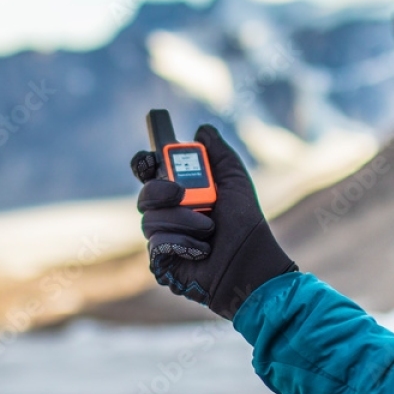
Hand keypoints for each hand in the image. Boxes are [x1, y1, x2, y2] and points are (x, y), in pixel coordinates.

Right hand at [130, 125, 296, 319]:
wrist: (251, 261)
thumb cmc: (246, 224)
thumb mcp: (235, 180)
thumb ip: (218, 153)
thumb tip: (202, 131)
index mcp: (180, 191)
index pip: (148, 172)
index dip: (144, 164)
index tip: (152, 161)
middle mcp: (168, 213)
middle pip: (143, 194)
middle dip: (160, 191)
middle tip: (180, 193)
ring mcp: (163, 237)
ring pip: (150, 220)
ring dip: (183, 220)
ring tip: (209, 228)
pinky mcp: (162, 262)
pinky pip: (157, 244)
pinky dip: (182, 243)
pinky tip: (201, 250)